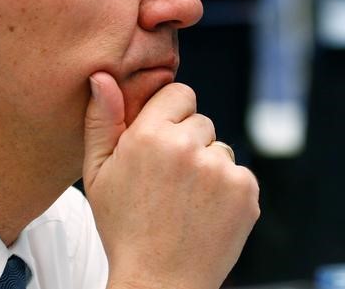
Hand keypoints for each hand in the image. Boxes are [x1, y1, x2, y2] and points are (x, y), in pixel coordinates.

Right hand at [82, 72, 259, 288]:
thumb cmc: (125, 229)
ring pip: (220, 149)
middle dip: (189, 143)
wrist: (159, 282)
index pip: (179, 93)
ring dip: (209, 167)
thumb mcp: (98, 175)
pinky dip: (228, 190)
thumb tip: (102, 77)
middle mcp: (188, 146)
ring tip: (186, 202)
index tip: (163, 138)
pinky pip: (239, 173)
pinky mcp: (246, 190)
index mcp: (149, 135)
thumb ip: (101, 122)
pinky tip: (205, 213)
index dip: (171, 115)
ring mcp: (221, 168)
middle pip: (201, 122)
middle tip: (169, 181)